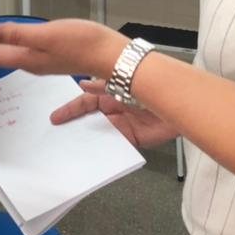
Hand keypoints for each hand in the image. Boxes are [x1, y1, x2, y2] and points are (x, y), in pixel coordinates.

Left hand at [0, 18, 126, 79]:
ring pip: (7, 50)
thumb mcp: (46, 35)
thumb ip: (16, 35)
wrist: (110, 54)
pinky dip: (7, 38)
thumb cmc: (82, 43)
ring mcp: (40, 59)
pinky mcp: (50, 54)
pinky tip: (8, 33)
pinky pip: (19, 47)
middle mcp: (29, 61)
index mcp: (26, 58)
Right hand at [51, 80, 179, 148]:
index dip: (71, 110)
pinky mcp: (132, 139)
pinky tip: (94, 153)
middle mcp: (115, 110)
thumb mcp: (123, 81)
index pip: (85, 103)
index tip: (56, 118)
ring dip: (89, 140)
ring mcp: (123, 126)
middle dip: (76, 127)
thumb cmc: (152, 86)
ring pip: (100, 135)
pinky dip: (105, 151)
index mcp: (111, 94)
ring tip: (73, 146)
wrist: (178, 101)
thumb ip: (102, 85)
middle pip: (90, 120)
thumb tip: (83, 84)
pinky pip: (115, 147)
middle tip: (59, 135)